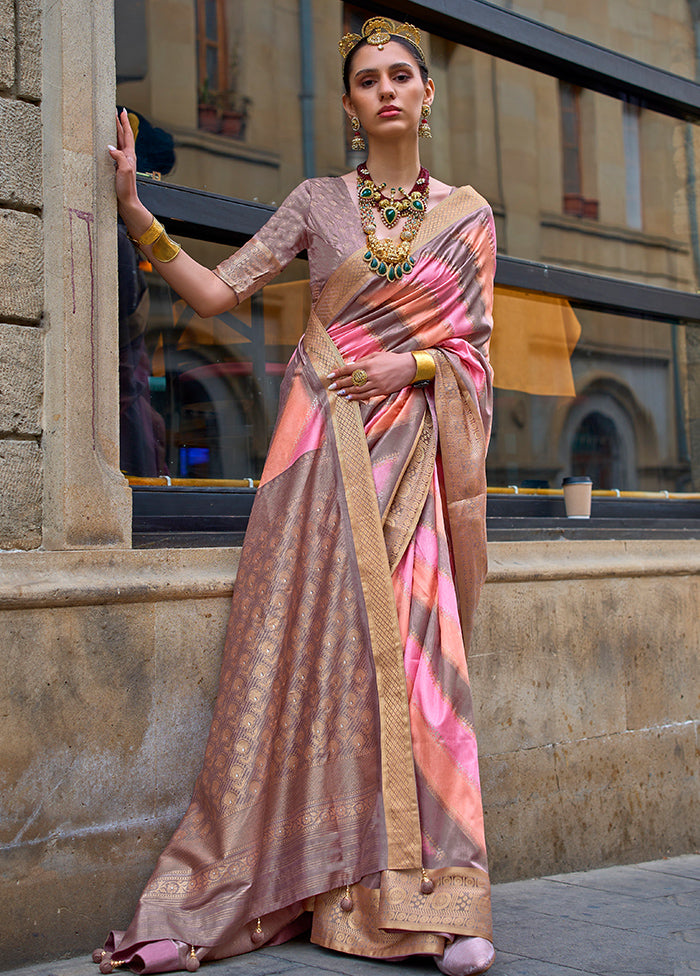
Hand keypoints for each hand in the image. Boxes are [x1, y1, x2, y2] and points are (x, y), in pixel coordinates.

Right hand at [108, 109, 151, 235]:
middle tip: (115, 113)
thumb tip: (110, 146)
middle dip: (120, 124)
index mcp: (129, 156)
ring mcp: (122, 163)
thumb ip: (119, 157)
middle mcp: (127, 158)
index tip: (121, 111)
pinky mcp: (117, 169)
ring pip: (118, 143)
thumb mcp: (124, 170)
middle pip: (123, 137)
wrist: (127, 202)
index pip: (127, 135)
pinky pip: (114, 152)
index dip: (124, 123)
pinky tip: (106, 145)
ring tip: (111, 124)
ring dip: (115, 133)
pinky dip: (110, 145)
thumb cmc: (126, 188)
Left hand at [327, 351, 416, 399]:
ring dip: (347, 391)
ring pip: (358, 389)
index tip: (329, 375)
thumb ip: (363, 361)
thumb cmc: (392, 359)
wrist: (409, 367)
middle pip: (351, 380)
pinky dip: (357, 397)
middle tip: (331, 386)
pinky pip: (366, 395)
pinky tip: (350, 397)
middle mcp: (371, 375)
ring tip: (339, 392)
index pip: (349, 369)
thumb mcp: (377, 355)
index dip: (338, 372)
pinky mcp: (382, 391)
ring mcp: (376, 384)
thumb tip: (350, 365)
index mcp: (369, 364)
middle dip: (339, 383)